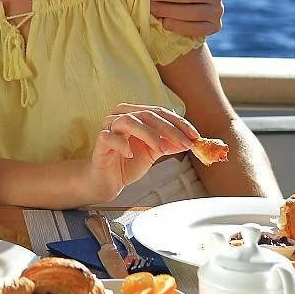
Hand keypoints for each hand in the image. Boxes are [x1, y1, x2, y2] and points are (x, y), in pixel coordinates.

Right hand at [83, 104, 200, 202]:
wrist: (108, 181)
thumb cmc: (128, 164)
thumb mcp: (154, 153)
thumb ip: (169, 144)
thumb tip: (191, 141)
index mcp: (135, 115)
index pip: (160, 112)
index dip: (179, 123)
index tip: (195, 136)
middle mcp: (121, 116)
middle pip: (147, 115)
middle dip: (170, 130)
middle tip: (185, 144)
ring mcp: (108, 127)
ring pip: (129, 121)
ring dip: (149, 135)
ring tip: (161, 150)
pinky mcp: (99, 142)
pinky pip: (109, 137)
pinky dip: (122, 144)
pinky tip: (130, 155)